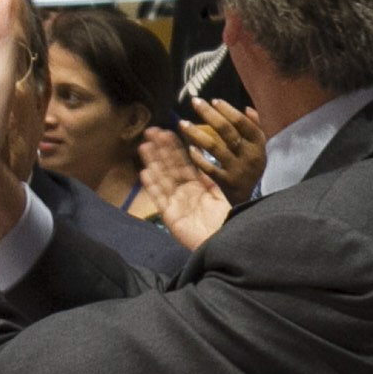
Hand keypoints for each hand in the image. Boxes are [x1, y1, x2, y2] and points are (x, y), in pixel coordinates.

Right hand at [137, 128, 232, 249]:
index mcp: (197, 186)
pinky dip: (152, 186)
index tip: (166, 132)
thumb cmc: (228, 219)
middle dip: (160, 150)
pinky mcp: (171, 216)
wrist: (227, 241)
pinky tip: (145, 172)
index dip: (174, 148)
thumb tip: (201, 155)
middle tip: (151, 132)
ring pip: (162, 179)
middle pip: (169, 168)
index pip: (183, 163)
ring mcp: (176, 204)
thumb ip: (210, 176)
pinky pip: (160, 199)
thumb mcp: (221, 193)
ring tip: (144, 146)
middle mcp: (184, 192)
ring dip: (153, 163)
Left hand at [179, 97, 266, 203]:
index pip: (242, 123)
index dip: (228, 110)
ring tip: (182, 123)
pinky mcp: (226, 183)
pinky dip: (198, 157)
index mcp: (258, 144)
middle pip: (227, 131)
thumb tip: (247, 109)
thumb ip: (254, 127)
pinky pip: (208, 168)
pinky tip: (189, 148)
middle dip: (209, 114)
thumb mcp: (258, 147)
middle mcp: (249, 156)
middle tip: (195, 102)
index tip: (213, 100)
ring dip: (196, 133)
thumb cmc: (251, 165)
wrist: (253, 198)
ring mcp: (237, 170)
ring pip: (214, 147)